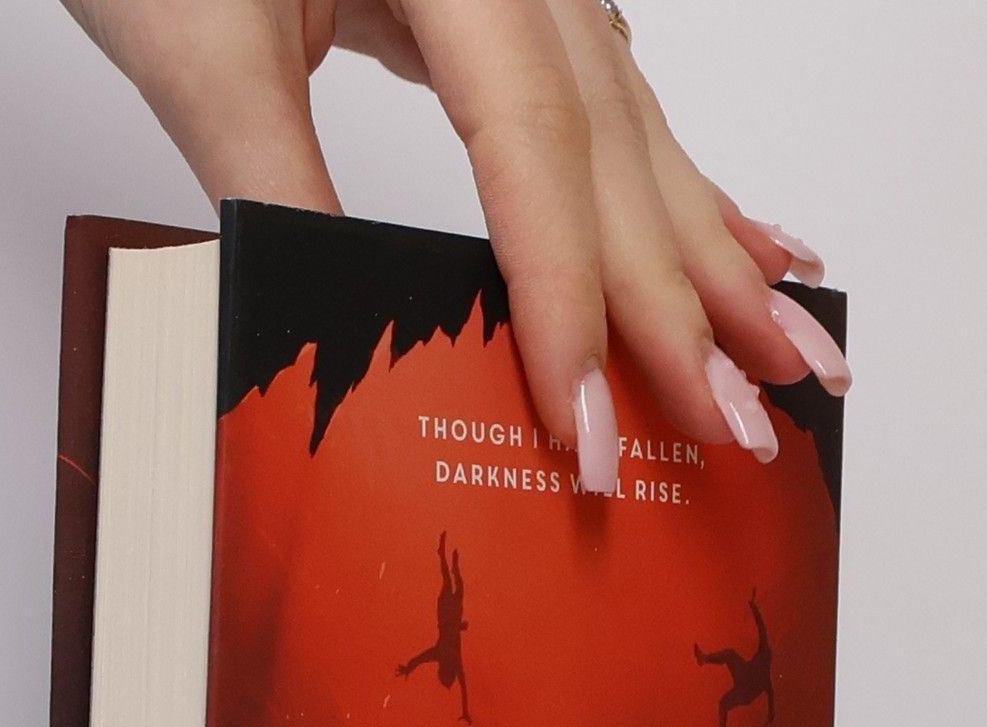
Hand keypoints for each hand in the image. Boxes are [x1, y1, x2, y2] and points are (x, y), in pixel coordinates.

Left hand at [57, 0, 846, 476]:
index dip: (569, 299)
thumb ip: (278, 189)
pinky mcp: (512, 4)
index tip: (585, 423)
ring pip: (636, 130)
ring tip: (784, 350)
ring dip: (709, 254)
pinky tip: (743, 235)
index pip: (535, 151)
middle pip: (616, 149)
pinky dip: (675, 188)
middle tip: (742, 424)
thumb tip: (349, 336)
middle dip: (684, 304)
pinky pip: (614, 107)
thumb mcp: (202, 47)